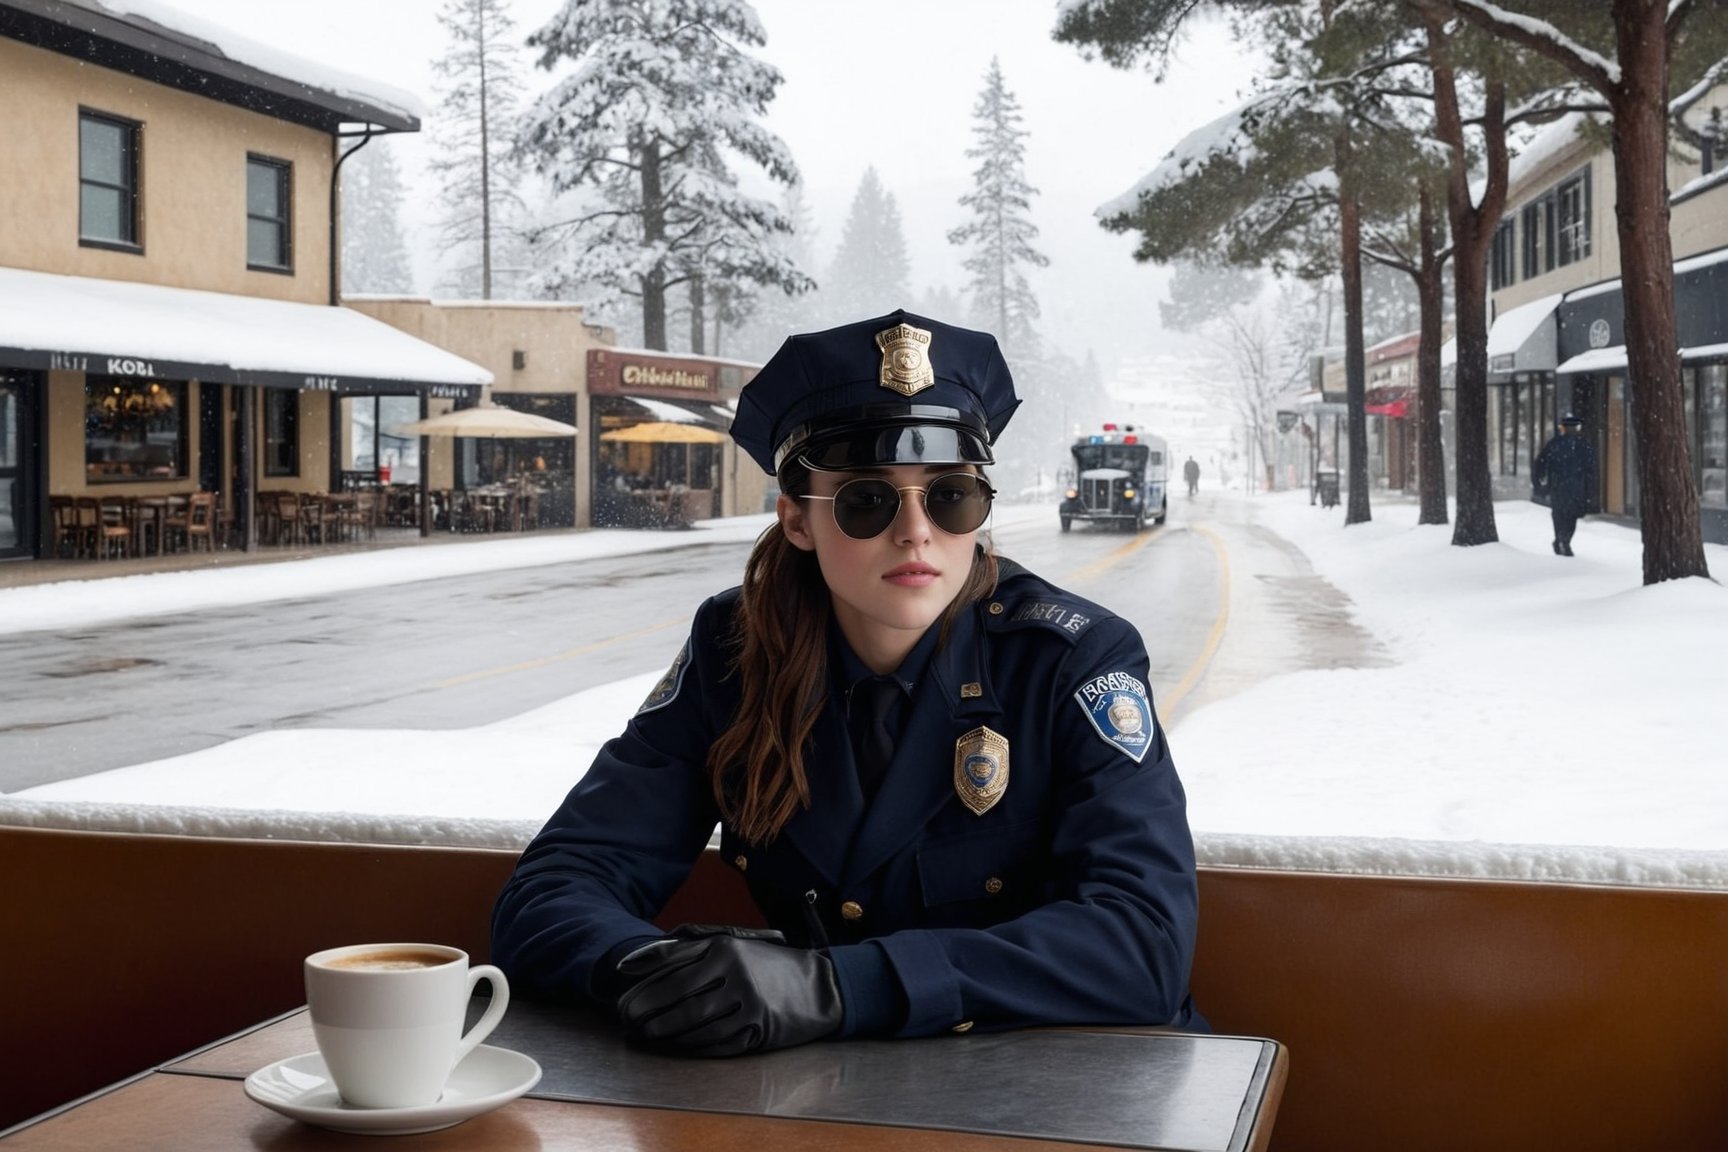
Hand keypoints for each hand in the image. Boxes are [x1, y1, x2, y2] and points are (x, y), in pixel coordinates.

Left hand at [615, 932, 842, 1056]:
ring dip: (665, 1033)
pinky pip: (716, 1043)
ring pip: (695, 1024)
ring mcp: (749, 1003)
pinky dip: (691, 1046)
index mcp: (725, 948)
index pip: (672, 971)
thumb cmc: (767, 965)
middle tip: (629, 1022)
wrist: (820, 986)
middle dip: (647, 1013)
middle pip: (679, 999)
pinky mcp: (759, 1029)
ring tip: (647, 1035)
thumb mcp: (731, 945)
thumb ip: (686, 950)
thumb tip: (635, 962)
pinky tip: (677, 1045)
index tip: (623, 1001)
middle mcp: (736, 973)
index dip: (643, 990)